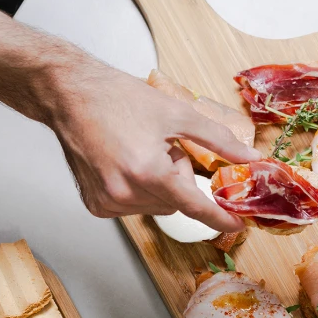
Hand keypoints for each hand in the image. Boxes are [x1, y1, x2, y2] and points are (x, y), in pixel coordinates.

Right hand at [49, 63, 260, 231]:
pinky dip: (139, 191)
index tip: (236, 224)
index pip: (194, 206)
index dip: (219, 216)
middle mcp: (125, 192)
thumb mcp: (177, 114)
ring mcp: (108, 202)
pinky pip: (135, 207)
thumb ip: (218, 140)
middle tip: (162, 149)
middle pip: (176, 203)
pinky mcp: (96, 205)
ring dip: (159, 186)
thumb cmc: (117, 98)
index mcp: (147, 171)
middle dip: (178, 180)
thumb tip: (249, 158)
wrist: (68, 94)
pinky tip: (124, 165)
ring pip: (157, 206)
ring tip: (139, 153)